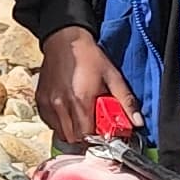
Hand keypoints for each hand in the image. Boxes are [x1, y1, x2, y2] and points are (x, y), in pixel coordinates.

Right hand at [33, 26, 138, 142]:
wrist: (64, 40)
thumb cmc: (89, 57)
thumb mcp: (113, 76)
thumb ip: (126, 101)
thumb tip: (139, 122)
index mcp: (81, 100)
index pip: (86, 135)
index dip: (96, 139)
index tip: (102, 133)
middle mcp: (61, 105)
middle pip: (72, 138)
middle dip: (84, 138)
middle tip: (93, 127)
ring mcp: (49, 103)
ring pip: (60, 133)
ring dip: (71, 132)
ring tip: (80, 120)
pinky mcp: (40, 101)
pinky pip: (50, 123)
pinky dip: (59, 124)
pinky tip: (68, 113)